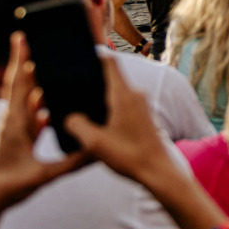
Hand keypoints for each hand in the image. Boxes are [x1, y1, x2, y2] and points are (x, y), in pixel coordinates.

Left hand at [0, 34, 89, 226]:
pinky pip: (29, 117)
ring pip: (26, 100)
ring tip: (52, 73)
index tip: (20, 35)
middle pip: (22, 85)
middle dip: (32, 63)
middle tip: (42, 45)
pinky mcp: (15, 139)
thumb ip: (71, 164)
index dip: (20, 58)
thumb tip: (96, 152)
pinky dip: (39, 110)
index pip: (18, 83)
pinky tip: (50, 110)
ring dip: (37, 87)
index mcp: (14, 123)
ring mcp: (12, 129)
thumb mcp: (43, 175)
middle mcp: (11, 121)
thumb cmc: (8, 186)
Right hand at [64, 54, 175, 186]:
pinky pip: (124, 103)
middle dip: (93, 79)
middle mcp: (135, 95)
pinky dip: (110, 107)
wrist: (158, 173)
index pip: (109, 62)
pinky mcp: (144, 117)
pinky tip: (99, 121)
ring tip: (83, 104)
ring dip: (102, 95)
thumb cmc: (130, 156)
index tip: (79, 57)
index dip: (94, 55)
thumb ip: (77, 125)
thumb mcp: (94, 142)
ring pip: (117, 92)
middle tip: (73, 85)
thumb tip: (69, 117)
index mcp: (123, 95)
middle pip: (112, 76)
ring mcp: (142, 105)